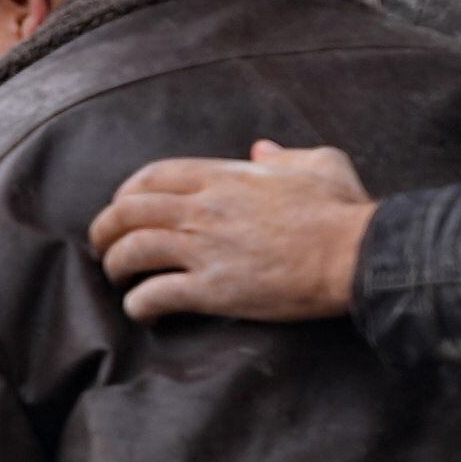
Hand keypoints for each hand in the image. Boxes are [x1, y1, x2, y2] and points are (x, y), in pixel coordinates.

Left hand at [86, 140, 374, 323]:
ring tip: (118, 280)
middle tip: (103, 247)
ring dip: (115, 267)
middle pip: (127, 212)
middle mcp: (204, 210)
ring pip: (131, 252)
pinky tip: (143, 312)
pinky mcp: (213, 290)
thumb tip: (261, 149)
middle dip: (104, 230)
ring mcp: (205, 250)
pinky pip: (154, 295)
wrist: (357, 255)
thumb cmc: (343, 211)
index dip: (126, 193)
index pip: (151, 176)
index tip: (122, 208)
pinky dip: (139, 305)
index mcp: (224, 178)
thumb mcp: (320, 164)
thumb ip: (284, 155)